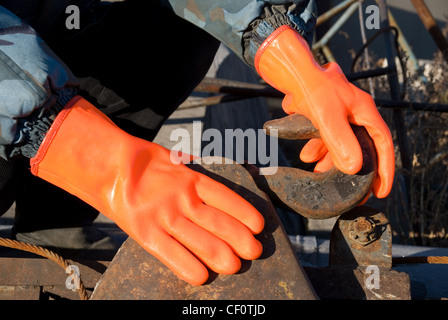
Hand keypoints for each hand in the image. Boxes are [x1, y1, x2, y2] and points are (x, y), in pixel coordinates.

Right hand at [31, 96, 263, 285]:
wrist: (109, 167)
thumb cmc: (145, 165)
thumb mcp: (175, 159)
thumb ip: (195, 171)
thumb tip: (213, 175)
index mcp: (191, 179)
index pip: (225, 198)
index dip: (244, 213)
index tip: (258, 226)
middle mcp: (182, 198)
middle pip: (218, 222)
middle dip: (240, 239)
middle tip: (254, 251)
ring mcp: (164, 216)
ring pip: (200, 240)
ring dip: (221, 255)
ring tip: (236, 265)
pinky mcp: (146, 232)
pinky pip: (171, 254)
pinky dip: (188, 267)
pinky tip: (203, 276)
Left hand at [255, 25, 394, 197]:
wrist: (292, 73)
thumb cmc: (312, 88)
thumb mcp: (328, 117)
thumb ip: (340, 141)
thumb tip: (354, 167)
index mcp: (364, 111)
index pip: (383, 143)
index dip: (385, 168)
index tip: (381, 191)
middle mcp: (355, 113)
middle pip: (362, 146)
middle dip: (355, 169)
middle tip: (351, 190)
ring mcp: (340, 114)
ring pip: (341, 144)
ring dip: (331, 161)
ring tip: (321, 174)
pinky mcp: (325, 116)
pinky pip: (326, 138)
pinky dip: (319, 149)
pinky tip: (307, 157)